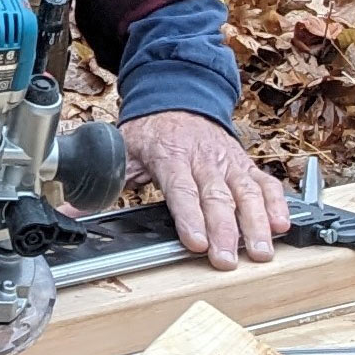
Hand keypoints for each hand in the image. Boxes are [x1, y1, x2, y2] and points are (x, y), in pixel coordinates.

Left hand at [122, 110, 291, 270]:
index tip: (197, 243)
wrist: (180, 95)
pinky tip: (283, 224)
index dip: (190, 217)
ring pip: (246, 191)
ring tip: (261, 251)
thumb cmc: (153, 130)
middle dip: (224, 230)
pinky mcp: (245, 164)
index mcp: (171, 155)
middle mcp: (203, 158)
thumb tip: (71, 209)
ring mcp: (228, 161)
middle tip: (227, 260)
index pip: (182, 190)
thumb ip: (105, 182)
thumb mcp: (124, 150)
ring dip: (256, 223)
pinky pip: (265, 182)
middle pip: (216, 196)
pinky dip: (277, 202)